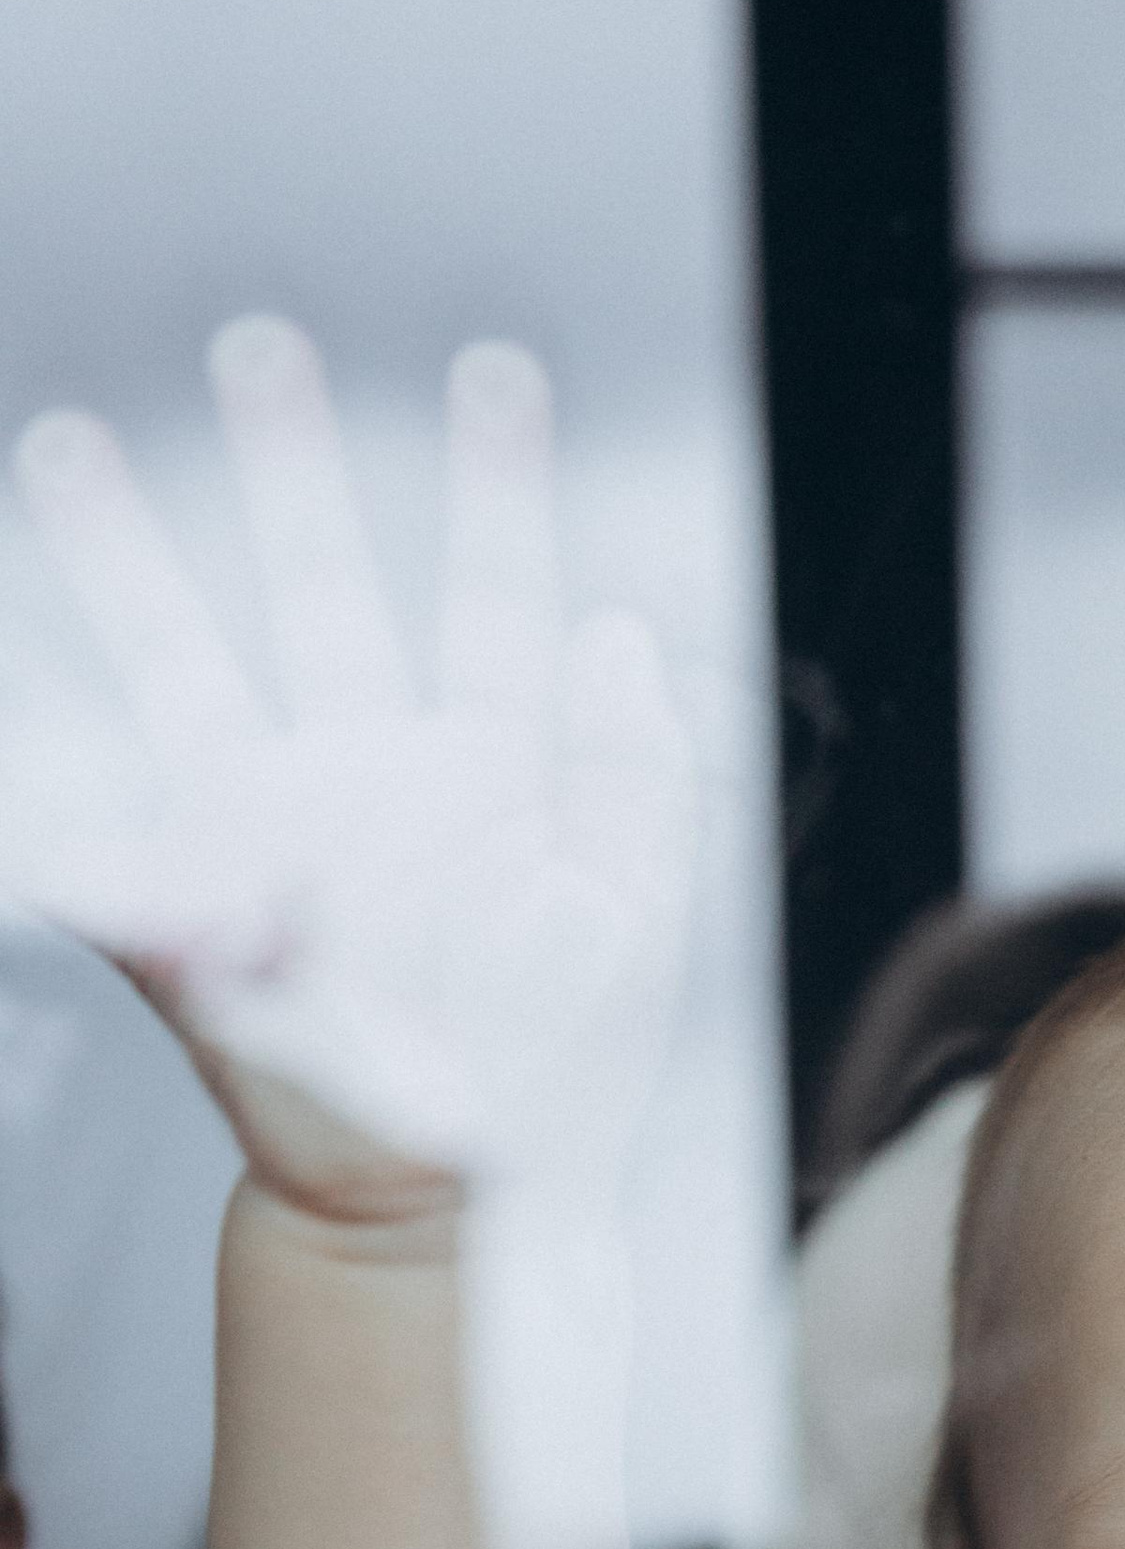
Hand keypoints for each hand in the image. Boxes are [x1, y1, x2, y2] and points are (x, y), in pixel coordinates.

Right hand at [5, 316, 689, 1226]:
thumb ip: (639, 778)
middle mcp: (369, 778)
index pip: (493, 598)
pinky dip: (66, 832)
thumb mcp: (641, 925)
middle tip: (261, 343)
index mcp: (486, 771)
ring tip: (69, 448)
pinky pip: (116, 857)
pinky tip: (36, 820)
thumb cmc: (563, 1080)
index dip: (497, 485)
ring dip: (128, 561)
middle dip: (290, 466)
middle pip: (319, 589)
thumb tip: (617, 634)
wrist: (471, 1206)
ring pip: (185, 667)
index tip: (495, 371)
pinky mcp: (202, 921)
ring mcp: (274, 839)